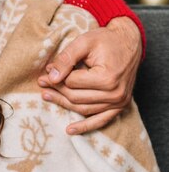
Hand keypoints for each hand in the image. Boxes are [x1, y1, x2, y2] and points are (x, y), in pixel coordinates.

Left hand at [37, 16, 141, 134]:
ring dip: (63, 104)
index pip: (72, 82)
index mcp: (108, 78)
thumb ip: (66, 58)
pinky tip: (69, 130)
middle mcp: (115, 94)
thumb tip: (51, 77)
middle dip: (56, 89)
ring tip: (46, 95)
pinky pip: (100, 121)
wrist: (129, 43)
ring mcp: (119, 102)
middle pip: (76, 97)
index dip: (57, 75)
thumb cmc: (106, 40)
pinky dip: (85, 127)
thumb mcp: (84, 42)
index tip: (48, 68)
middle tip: (41, 81)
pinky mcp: (119, 106)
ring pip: (83, 108)